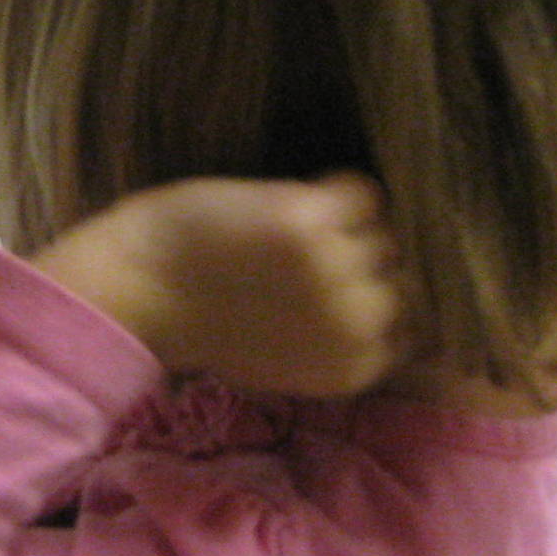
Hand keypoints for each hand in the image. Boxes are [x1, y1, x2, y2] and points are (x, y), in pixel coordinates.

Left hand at [33, 174, 406, 397]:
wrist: (137, 288)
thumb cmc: (201, 319)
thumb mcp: (283, 360)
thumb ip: (336, 341)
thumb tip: (388, 303)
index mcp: (350, 368)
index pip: (419, 327)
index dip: (393, 296)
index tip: (369, 278)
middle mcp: (353, 324)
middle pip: (410, 276)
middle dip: (379, 259)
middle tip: (338, 243)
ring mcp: (334, 271)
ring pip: (389, 232)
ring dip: (358, 222)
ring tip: (314, 220)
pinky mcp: (309, 222)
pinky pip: (361, 190)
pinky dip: (339, 187)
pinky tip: (305, 194)